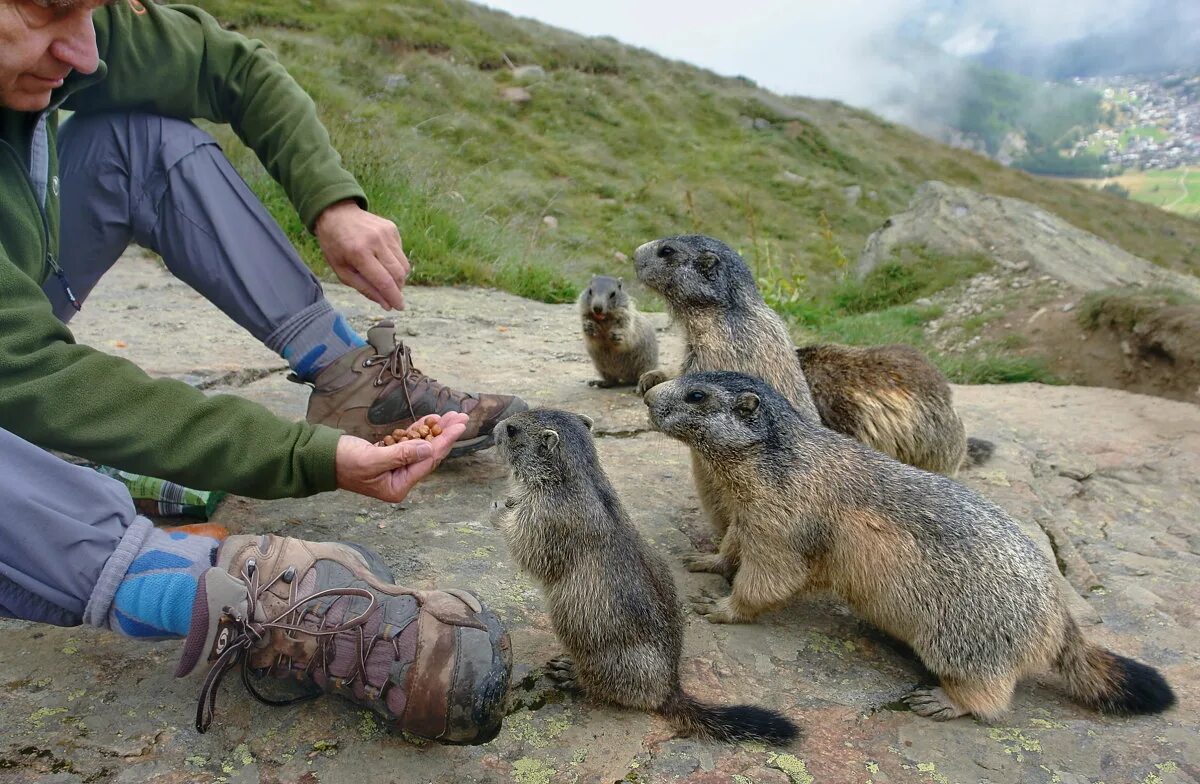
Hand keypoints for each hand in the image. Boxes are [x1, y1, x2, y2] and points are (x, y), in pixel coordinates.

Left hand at [315, 200, 410, 309]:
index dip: (394, 297)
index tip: (399, 307)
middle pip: (398, 274)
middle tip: (392, 296)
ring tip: (385, 278)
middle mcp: (375, 241)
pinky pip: (400, 253)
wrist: (336, 213)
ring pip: (403, 265)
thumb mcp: (341, 270)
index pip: (384, 281)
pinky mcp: (392, 228)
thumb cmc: (335, 245)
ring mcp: (386, 233)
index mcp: (358, 253)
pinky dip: (395, 262)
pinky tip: (381, 258)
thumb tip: (386, 304)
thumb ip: (364, 288)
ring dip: (398, 277)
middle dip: (398, 289)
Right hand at [334, 412, 467, 501]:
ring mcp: (394, 468)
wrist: (319, 458)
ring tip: (451, 415)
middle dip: (445, 434)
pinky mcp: (389, 455)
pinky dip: (419, 430)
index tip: (459, 426)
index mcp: (397, 486)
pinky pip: (409, 442)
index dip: (445, 441)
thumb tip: (429, 448)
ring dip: (435, 430)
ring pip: (421, 446)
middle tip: (461, 417)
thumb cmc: (342, 461)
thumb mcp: (372, 459)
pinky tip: (431, 419)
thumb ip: (401, 454)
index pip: (428, 461)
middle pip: (428, 454)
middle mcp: (399, 479)